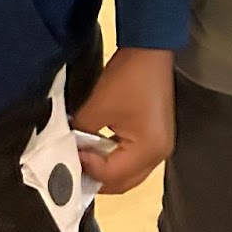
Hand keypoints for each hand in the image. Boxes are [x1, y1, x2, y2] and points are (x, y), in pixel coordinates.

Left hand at [72, 46, 174, 193]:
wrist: (151, 48)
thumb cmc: (127, 77)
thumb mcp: (98, 105)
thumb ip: (82, 132)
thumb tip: (71, 147)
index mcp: (149, 150)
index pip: (112, 175)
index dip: (87, 167)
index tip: (69, 153)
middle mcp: (160, 155)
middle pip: (125, 182)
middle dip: (98, 178)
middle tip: (74, 167)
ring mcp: (161, 146)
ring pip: (130, 173)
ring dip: (108, 170)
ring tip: (85, 159)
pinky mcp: (158, 136)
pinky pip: (136, 159)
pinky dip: (117, 159)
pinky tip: (100, 149)